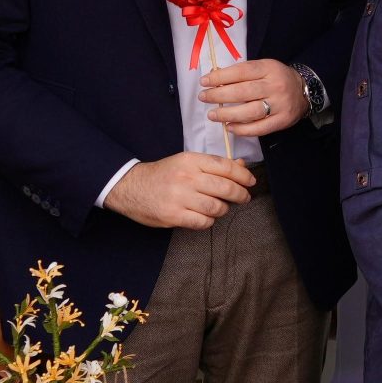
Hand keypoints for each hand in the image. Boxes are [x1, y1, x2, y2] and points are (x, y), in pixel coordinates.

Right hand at [103, 152, 254, 228]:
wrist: (130, 187)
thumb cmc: (163, 175)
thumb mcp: (186, 162)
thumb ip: (213, 165)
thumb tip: (241, 166)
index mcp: (191, 160)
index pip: (226, 166)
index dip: (243, 175)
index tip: (250, 181)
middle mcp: (186, 177)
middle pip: (226, 188)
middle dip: (241, 194)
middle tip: (244, 197)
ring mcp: (180, 197)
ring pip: (217, 207)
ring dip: (224, 209)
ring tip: (220, 207)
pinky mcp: (174, 215)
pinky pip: (203, 222)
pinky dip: (209, 221)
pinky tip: (205, 216)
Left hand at [201, 60, 306, 137]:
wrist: (304, 92)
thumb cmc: (277, 78)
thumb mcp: (263, 67)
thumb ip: (242, 72)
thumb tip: (214, 77)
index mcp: (269, 69)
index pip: (241, 72)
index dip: (220, 77)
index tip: (204, 81)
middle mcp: (275, 86)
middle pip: (243, 92)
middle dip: (219, 95)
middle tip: (204, 98)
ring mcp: (279, 105)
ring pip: (250, 112)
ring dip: (227, 114)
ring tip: (212, 115)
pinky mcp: (282, 121)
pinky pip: (259, 128)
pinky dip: (242, 129)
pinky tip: (229, 127)